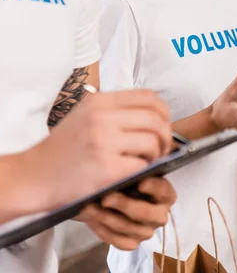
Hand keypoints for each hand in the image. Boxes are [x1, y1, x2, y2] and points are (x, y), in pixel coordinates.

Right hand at [23, 90, 172, 211]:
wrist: (34, 175)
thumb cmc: (62, 149)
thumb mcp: (85, 115)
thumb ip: (114, 110)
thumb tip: (153, 114)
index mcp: (99, 101)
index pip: (148, 97)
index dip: (163, 112)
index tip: (162, 125)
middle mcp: (102, 117)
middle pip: (155, 118)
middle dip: (165, 135)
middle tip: (161, 148)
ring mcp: (104, 142)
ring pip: (153, 141)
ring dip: (157, 154)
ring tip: (147, 162)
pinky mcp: (107, 169)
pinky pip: (142, 165)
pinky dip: (145, 171)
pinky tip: (134, 174)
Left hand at [77, 177, 176, 249]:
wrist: (102, 193)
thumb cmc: (120, 177)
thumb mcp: (129, 168)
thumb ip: (135, 168)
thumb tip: (137, 167)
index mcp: (164, 194)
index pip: (164, 191)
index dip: (154, 187)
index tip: (140, 182)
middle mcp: (158, 213)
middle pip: (149, 214)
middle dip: (126, 205)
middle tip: (106, 197)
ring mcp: (146, 230)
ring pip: (131, 230)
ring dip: (108, 218)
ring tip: (89, 206)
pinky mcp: (132, 242)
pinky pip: (120, 242)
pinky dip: (104, 231)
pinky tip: (91, 218)